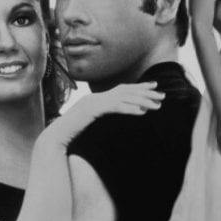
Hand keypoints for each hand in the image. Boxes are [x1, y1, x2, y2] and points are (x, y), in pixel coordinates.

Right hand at [39, 82, 164, 148]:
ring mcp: (95, 102)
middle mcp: (98, 96)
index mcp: (98, 98)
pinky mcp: (94, 110)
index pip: (123, 89)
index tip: (155, 86)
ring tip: (157, 106)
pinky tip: (142, 112)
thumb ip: (105, 113)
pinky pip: (115, 108)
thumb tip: (121, 112)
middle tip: (162, 95)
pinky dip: (129, 109)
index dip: (140, 87)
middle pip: (126, 91)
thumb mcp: (92, 120)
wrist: (58, 134)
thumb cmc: (73, 131)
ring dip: (143, 101)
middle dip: (146, 92)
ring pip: (124, 98)